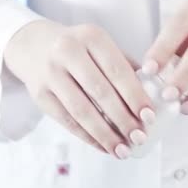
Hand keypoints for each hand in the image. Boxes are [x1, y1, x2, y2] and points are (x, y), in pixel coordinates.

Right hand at [4, 20, 155, 158]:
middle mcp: (68, 52)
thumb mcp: (101, 46)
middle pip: (100, 92)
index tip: (150, 117)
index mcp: (91, 37)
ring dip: (105, 135)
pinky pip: (67, 121)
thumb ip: (126, 67)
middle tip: (140, 138)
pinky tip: (104, 146)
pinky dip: (88, 137)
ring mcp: (50, 73)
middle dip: (123, 119)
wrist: (33, 45)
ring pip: (81, 111)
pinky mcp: (39, 94)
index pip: (117, 71)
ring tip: (123, 150)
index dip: (135, 96)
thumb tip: (155, 97)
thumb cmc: (80, 49)